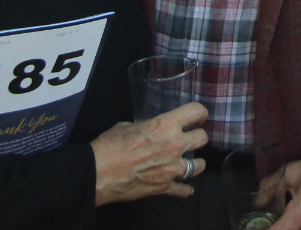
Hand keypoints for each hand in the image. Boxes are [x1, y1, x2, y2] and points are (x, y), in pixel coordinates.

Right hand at [89, 102, 208, 205]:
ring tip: (192, 163)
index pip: (195, 112)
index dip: (200, 113)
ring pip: (199, 166)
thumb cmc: (109, 145)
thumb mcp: (126, 126)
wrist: (98, 173)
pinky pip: (184, 189)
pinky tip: (186, 188)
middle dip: (198, 137)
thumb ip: (144, 127)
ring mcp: (172, 169)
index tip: (199, 117)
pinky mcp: (165, 188)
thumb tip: (146, 132)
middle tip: (192, 138)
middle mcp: (174, 145)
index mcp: (165, 125)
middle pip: (202, 138)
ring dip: (196, 163)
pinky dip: (185, 189)